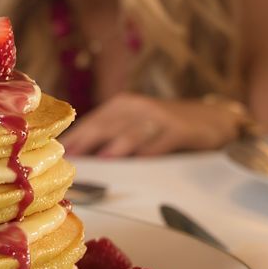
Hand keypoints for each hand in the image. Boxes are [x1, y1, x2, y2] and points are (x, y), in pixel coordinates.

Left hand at [60, 93, 242, 157]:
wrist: (213, 120)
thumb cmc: (165, 127)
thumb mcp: (134, 125)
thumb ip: (108, 137)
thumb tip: (76, 158)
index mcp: (120, 105)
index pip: (91, 122)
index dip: (74, 138)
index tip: (54, 154)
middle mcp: (136, 106)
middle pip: (106, 125)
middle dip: (86, 142)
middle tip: (70, 160)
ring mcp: (158, 117)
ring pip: (131, 132)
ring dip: (115, 146)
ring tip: (100, 160)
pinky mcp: (179, 129)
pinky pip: (160, 142)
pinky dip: (148, 151)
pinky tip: (138, 163)